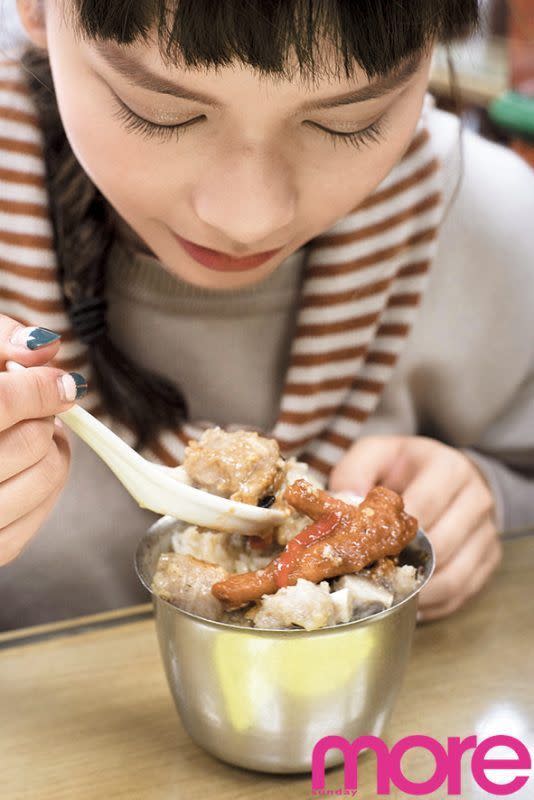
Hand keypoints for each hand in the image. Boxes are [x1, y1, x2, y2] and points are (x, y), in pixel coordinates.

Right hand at [0, 314, 85, 565]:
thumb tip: (47, 347)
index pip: (4, 403)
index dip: (42, 386)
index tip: (62, 381)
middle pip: (31, 440)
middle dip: (44, 416)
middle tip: (35, 408)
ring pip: (46, 473)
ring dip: (52, 447)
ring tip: (32, 432)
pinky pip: (43, 511)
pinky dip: (48, 482)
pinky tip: (27, 465)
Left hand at [329, 435, 501, 620]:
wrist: (445, 474)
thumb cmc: (403, 467)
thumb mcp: (376, 455)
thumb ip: (355, 472)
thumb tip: (346, 501)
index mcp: (449, 469)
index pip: (424, 507)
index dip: (393, 531)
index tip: (365, 548)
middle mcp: (476, 500)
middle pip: (440, 546)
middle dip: (402, 564)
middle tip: (369, 577)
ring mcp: (487, 532)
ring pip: (454, 577)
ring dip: (417, 591)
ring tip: (385, 594)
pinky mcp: (489, 559)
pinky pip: (462, 592)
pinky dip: (433, 603)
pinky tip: (408, 601)